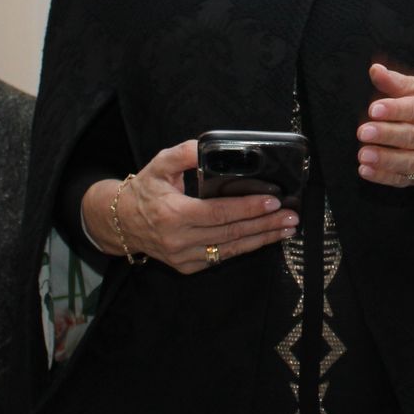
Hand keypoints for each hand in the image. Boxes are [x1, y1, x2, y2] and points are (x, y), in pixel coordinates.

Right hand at [81, 139, 297, 273]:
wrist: (122, 223)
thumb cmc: (144, 190)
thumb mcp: (159, 164)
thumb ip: (184, 154)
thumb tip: (207, 146)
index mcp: (173, 214)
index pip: (218, 212)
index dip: (248, 208)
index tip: (273, 201)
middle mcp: (179, 240)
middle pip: (231, 233)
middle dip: (265, 225)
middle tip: (291, 216)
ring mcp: (184, 257)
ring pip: (231, 249)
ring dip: (263, 239)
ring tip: (287, 229)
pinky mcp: (188, 266)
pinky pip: (223, 257)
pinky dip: (246, 246)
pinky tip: (265, 238)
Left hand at [357, 63, 413, 191]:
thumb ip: (395, 82)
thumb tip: (375, 69)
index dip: (395, 109)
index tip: (374, 109)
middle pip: (411, 135)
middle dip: (387, 135)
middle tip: (363, 132)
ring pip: (408, 160)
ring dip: (385, 159)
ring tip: (363, 155)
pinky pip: (402, 178)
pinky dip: (383, 177)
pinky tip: (365, 170)